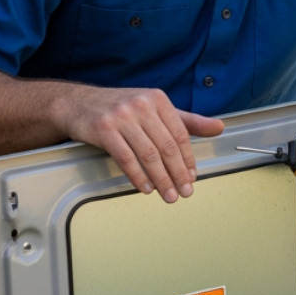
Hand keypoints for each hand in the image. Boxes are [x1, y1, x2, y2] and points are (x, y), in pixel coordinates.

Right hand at [57, 87, 224, 202]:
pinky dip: (138, 176)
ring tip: (167, 195)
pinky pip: (126, 158)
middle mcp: (141, 105)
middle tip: (184, 192)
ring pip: (148, 154)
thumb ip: (187, 120)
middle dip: (178, 173)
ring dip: (160, 179)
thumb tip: (219, 127)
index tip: (192, 177)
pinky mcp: (104, 129)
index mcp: (158, 100)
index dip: (188, 159)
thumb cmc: (120, 108)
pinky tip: (145, 188)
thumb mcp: (154, 108)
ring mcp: (122, 117)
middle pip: (167, 146)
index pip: (180, 134)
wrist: (76, 103)